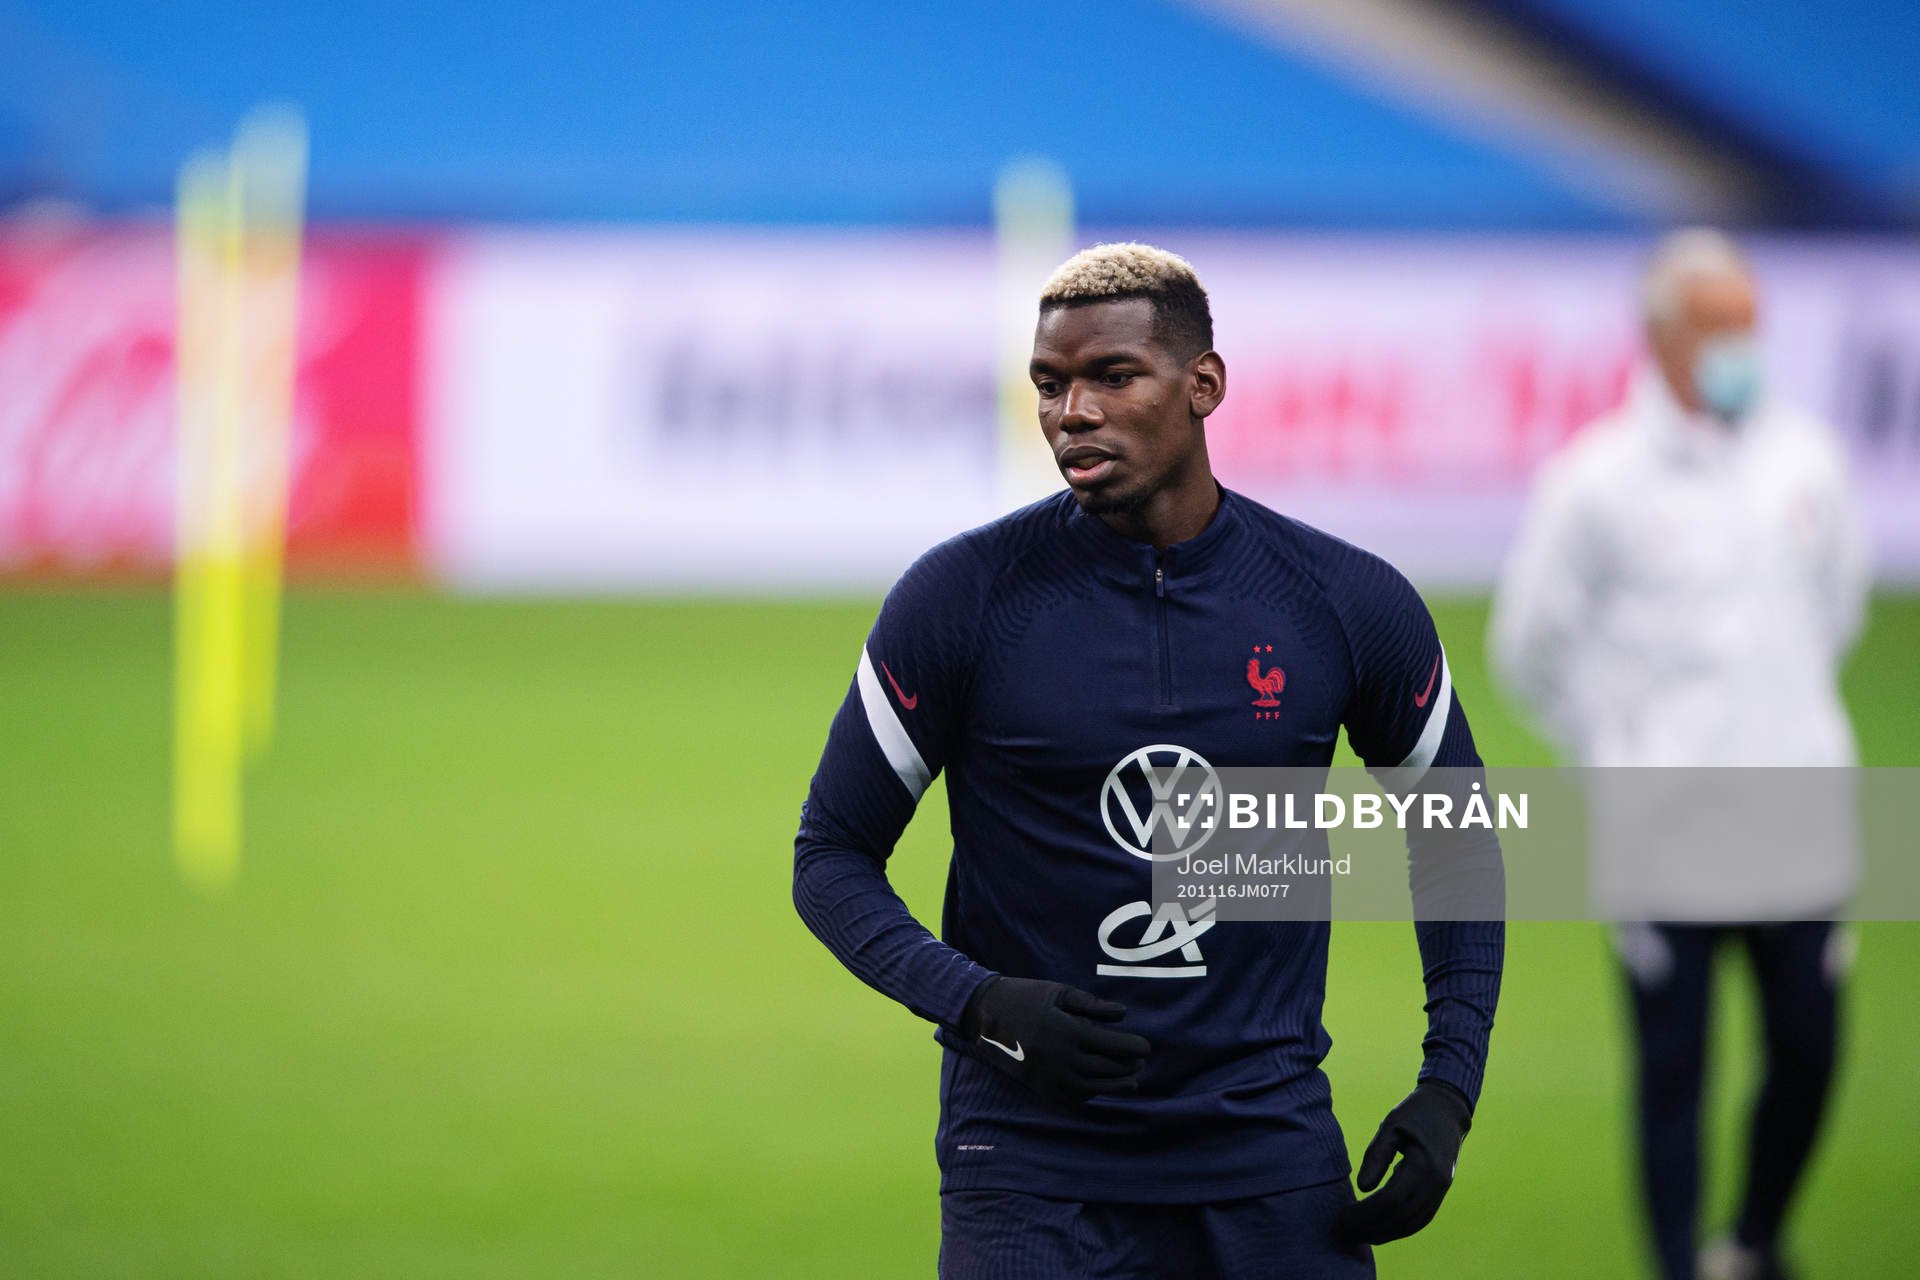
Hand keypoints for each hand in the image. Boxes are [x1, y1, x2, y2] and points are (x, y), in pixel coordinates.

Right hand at [957, 976, 1150, 1103]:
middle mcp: (1061, 1058)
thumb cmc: (1026, 997)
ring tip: (1130, 1079)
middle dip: (1128, 1065)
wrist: (985, 1016)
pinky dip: (1092, 1094)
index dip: (1134, 1047)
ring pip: (1094, 1088)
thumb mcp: (1059, 993)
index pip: (1113, 1045)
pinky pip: (1073, 1097)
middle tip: (1139, 1060)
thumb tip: (1123, 1015)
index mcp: (1068, 1031)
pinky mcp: (1041, 1088)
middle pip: (1107, 1068)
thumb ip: (1093, 1006)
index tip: (1146, 1047)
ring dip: (1115, 1085)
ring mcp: (1050, 1077)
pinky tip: (1101, 1086)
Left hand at [1335, 1081, 1472, 1245]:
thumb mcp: (1390, 1126)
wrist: (1447, 1110)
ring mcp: (1441, 1191)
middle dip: (1369, 1228)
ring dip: (1383, 1234)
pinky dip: (1399, 1229)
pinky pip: (1420, 1219)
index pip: (1390, 1200)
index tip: (1341, 1216)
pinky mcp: (1440, 1193)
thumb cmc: (1414, 1114)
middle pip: (1400, 1218)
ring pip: (1412, 1224)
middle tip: (1342, 1232)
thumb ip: (1376, 1155)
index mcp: (1423, 1165)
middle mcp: (1436, 1184)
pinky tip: (1378, 1231)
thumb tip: (1362, 1187)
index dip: (1364, 1213)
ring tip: (1356, 1236)